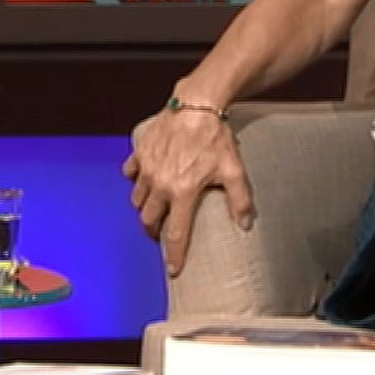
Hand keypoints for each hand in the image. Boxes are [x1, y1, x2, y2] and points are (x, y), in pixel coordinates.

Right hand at [122, 99, 254, 276]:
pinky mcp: (140, 153)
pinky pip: (130, 173)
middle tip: (161, 233)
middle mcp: (160, 184)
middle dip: (154, 231)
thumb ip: (239, 200)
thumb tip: (244, 224)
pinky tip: (144, 180)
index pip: (175, 234)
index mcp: (182, 193)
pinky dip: (135, 180)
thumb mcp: (233, 170)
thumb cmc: (215, 137)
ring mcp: (147, 168)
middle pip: (149, 219)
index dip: (174, 255)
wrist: (196, 104)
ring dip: (144, 208)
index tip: (173, 270)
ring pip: (137, 199)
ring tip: (154, 208)